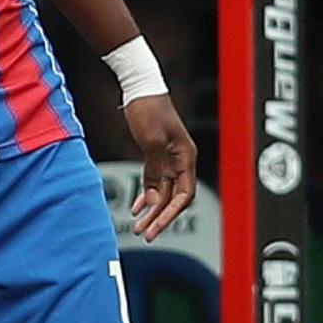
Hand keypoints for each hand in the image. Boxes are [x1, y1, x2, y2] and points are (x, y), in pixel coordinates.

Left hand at [123, 95, 196, 240]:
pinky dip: (147, 196)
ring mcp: (169, 159)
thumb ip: (155, 169)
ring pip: (164, 193)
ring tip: (138, 227)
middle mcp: (181, 161)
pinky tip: (137, 208)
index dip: (171, 213)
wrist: (140, 87)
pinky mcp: (157, 156)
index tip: (156, 227)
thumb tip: (155, 197)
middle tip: (145, 234)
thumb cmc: (148, 109)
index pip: (184, 194)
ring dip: (152, 210)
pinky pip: (155, 182)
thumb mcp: (151, 139)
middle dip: (160, 218)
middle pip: (174, 198)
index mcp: (186, 157)